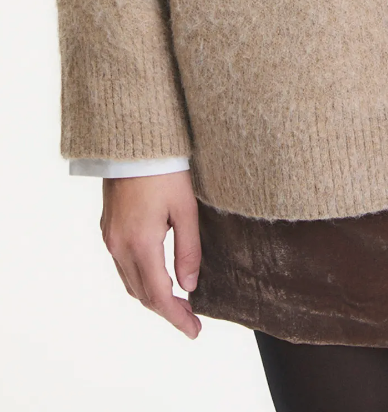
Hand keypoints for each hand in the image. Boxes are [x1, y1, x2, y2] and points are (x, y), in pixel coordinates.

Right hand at [100, 170, 202, 337]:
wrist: (133, 141)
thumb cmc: (164, 170)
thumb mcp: (186, 209)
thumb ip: (189, 250)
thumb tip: (190, 286)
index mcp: (141, 243)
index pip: (159, 295)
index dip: (177, 318)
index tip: (195, 330)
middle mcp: (120, 245)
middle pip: (142, 294)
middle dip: (167, 311)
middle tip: (191, 320)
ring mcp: (110, 238)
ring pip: (130, 282)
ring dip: (152, 297)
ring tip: (178, 302)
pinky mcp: (108, 228)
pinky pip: (122, 266)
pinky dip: (140, 279)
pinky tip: (156, 277)